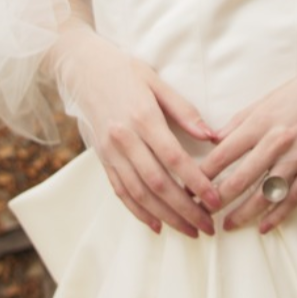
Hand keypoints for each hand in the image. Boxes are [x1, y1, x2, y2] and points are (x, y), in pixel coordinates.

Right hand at [48, 20, 224, 237]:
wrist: (81, 67)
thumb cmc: (123, 70)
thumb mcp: (156, 81)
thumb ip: (184, 110)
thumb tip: (211, 136)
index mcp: (143, 117)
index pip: (174, 158)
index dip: (197, 183)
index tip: (216, 200)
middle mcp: (124, 138)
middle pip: (158, 183)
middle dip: (185, 209)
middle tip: (207, 226)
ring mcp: (110, 151)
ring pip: (139, 193)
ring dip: (165, 216)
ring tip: (188, 231)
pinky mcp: (101, 158)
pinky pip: (120, 191)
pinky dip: (138, 211)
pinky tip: (156, 224)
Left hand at [200, 46, 296, 232]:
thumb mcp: (275, 95)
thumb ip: (244, 118)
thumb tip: (217, 136)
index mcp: (261, 119)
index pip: (223, 152)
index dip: (203, 173)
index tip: (187, 186)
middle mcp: (276, 139)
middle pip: (239, 177)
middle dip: (216, 199)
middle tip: (200, 213)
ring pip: (264, 192)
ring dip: (243, 212)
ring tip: (227, 226)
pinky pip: (294, 196)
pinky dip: (279, 214)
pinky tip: (266, 226)